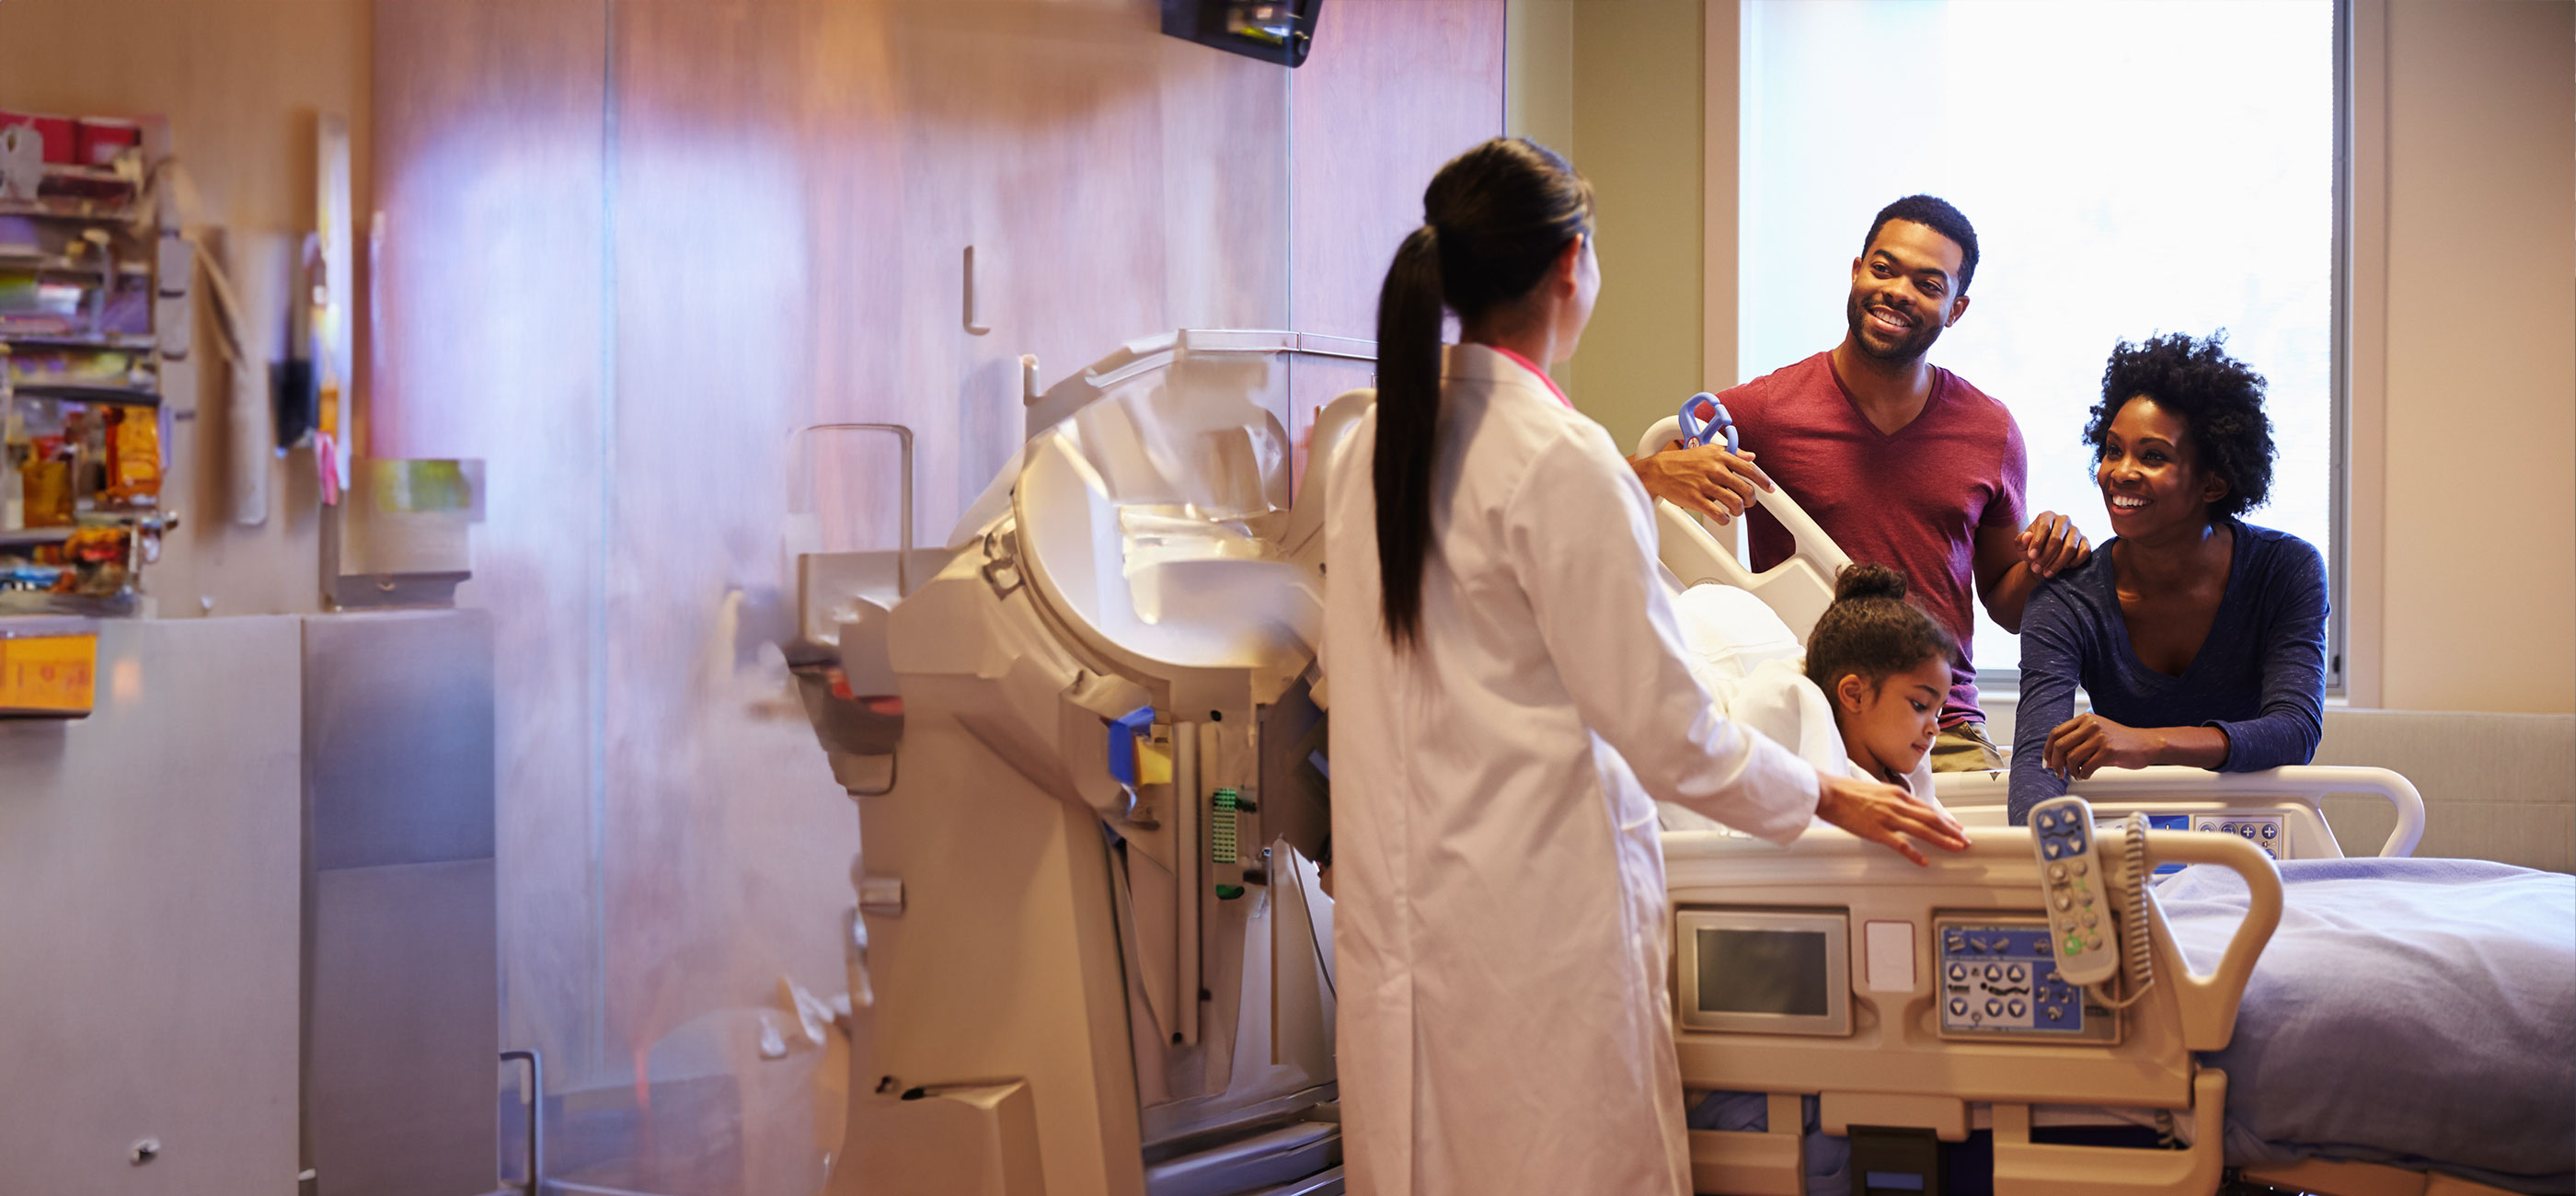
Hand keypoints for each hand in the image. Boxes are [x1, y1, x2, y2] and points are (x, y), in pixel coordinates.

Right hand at [1631, 443, 1773, 524]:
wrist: (1658, 471)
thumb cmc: (1682, 461)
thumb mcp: (1708, 450)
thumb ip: (1732, 453)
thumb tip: (1751, 457)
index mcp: (1720, 457)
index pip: (1749, 469)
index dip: (1763, 481)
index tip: (1770, 489)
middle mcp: (1715, 470)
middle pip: (1746, 489)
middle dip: (1750, 500)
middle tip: (1747, 503)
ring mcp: (1705, 485)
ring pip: (1735, 503)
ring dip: (1738, 511)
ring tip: (1734, 512)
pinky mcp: (1695, 499)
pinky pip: (1718, 514)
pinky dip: (1724, 519)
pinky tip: (1722, 518)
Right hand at [1813, 771, 1969, 865]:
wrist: (1828, 792)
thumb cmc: (1846, 791)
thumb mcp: (1876, 790)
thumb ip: (1890, 800)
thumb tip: (1900, 808)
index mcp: (1897, 794)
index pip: (1928, 808)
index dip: (1946, 820)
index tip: (1957, 828)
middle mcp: (1897, 805)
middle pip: (1932, 819)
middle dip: (1952, 831)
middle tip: (1965, 841)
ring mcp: (1888, 818)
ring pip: (1923, 830)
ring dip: (1942, 840)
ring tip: (1956, 848)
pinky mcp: (1877, 831)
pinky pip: (1900, 844)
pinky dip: (1914, 853)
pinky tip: (1924, 861)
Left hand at [2016, 511, 2090, 577]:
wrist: (2043, 558)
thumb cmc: (2031, 549)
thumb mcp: (2021, 546)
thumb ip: (2021, 540)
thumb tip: (2028, 536)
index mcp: (2047, 516)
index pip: (2044, 527)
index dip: (2037, 543)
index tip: (2031, 557)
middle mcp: (2063, 520)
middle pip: (2057, 539)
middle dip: (2045, 556)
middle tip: (2036, 568)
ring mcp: (2076, 531)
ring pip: (2070, 548)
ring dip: (2057, 563)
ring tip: (2046, 573)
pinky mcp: (2085, 542)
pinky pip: (2084, 552)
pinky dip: (2074, 562)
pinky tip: (2064, 568)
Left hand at [2041, 713, 2161, 779]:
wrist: (2146, 743)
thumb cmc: (2120, 741)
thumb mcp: (2096, 732)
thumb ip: (2077, 739)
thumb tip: (2055, 758)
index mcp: (2085, 719)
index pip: (2056, 733)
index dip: (2047, 749)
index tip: (2047, 762)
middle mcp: (2091, 725)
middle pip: (2060, 745)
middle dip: (2055, 763)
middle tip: (2058, 773)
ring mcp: (2100, 737)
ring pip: (2072, 758)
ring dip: (2071, 771)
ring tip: (2077, 774)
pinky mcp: (2108, 751)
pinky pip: (2087, 766)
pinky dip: (2083, 774)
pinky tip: (2087, 774)